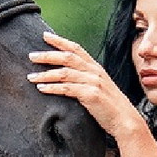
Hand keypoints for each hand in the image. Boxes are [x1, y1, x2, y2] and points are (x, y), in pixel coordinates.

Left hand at [29, 33, 149, 145]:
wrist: (125, 121)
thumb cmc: (110, 107)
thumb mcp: (98, 87)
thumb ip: (84, 79)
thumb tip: (65, 76)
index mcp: (96, 68)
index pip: (76, 48)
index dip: (60, 41)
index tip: (45, 35)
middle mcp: (94, 71)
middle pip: (67, 57)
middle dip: (47, 55)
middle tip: (31, 56)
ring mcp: (93, 82)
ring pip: (64, 73)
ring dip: (45, 74)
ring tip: (31, 76)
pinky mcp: (91, 95)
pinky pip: (67, 88)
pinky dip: (52, 87)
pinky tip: (41, 88)